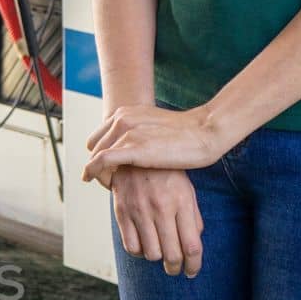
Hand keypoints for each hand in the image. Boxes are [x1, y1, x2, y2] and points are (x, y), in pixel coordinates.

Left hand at [82, 104, 233, 186]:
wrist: (206, 131)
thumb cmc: (187, 135)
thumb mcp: (154, 129)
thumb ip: (139, 134)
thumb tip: (132, 150)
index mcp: (126, 113)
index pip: (99, 137)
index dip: (100, 154)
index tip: (109, 170)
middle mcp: (122, 119)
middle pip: (94, 147)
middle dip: (97, 165)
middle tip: (109, 182)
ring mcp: (126, 132)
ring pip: (96, 156)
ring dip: (99, 173)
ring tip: (110, 187)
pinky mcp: (131, 147)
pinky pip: (101, 162)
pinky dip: (95, 173)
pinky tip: (99, 183)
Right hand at [111, 167, 203, 277]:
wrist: (134, 153)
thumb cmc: (166, 174)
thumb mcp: (186, 190)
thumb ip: (193, 217)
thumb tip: (193, 247)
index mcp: (182, 202)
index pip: (192, 246)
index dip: (194, 265)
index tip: (192, 272)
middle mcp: (161, 208)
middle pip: (172, 254)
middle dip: (175, 268)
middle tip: (175, 269)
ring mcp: (140, 211)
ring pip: (151, 253)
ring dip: (157, 258)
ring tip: (159, 251)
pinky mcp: (122, 212)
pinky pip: (131, 246)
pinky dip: (139, 252)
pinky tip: (143, 245)